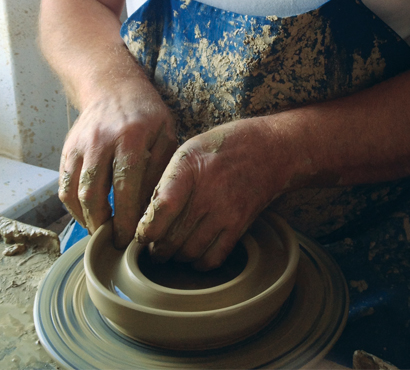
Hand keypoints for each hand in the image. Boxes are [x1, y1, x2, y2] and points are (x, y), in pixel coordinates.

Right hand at [58, 75, 176, 247]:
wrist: (112, 86)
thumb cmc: (146, 114)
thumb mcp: (165, 133)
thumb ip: (160, 169)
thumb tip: (153, 209)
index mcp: (130, 136)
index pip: (125, 186)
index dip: (125, 217)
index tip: (131, 239)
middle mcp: (100, 140)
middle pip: (93, 193)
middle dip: (102, 224)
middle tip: (114, 243)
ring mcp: (79, 144)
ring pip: (74, 192)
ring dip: (86, 219)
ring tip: (102, 233)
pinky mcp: (67, 150)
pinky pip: (64, 186)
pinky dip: (74, 207)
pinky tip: (89, 216)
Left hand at [135, 117, 289, 269]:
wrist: (269, 149)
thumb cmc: (222, 147)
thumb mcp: (188, 150)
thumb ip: (167, 180)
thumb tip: (145, 214)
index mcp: (188, 168)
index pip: (162, 208)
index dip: (146, 229)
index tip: (140, 235)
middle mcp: (206, 192)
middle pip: (172, 237)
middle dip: (157, 248)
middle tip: (153, 246)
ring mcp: (225, 211)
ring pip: (189, 252)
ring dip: (176, 257)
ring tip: (172, 250)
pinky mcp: (240, 226)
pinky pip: (213, 258)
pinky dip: (199, 263)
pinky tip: (195, 254)